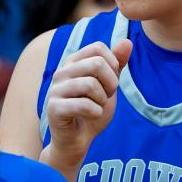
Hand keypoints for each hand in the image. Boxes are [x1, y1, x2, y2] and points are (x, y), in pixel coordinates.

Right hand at [44, 39, 131, 173]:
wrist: (78, 140)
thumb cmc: (92, 110)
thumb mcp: (109, 86)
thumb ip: (116, 64)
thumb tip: (128, 41)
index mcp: (73, 62)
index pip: (99, 48)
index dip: (112, 66)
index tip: (109, 83)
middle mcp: (61, 72)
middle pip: (97, 63)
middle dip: (110, 83)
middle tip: (106, 98)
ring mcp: (55, 90)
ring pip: (90, 84)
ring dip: (102, 100)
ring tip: (97, 107)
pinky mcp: (54, 108)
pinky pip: (84, 105)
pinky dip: (96, 113)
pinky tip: (91, 116)